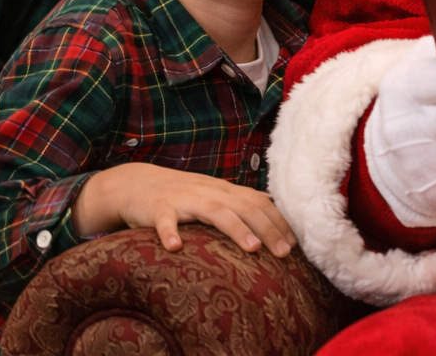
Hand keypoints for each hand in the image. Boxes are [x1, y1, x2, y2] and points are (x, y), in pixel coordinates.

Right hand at [71, 163, 295, 255]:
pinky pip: (164, 220)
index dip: (280, 221)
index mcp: (226, 191)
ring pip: (215, 211)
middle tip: (285, 252)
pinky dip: (169, 233)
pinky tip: (175, 248)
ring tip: (252, 248)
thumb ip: (242, 203)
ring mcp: (184, 199)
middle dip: (269, 229)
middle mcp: (210, 192)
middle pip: (246, 207)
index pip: (261, 203)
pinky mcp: (157, 209)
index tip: (297, 243)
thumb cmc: (183, 195)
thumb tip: (276, 210)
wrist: (137, 183)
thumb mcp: (215, 196)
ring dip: (235, 229)